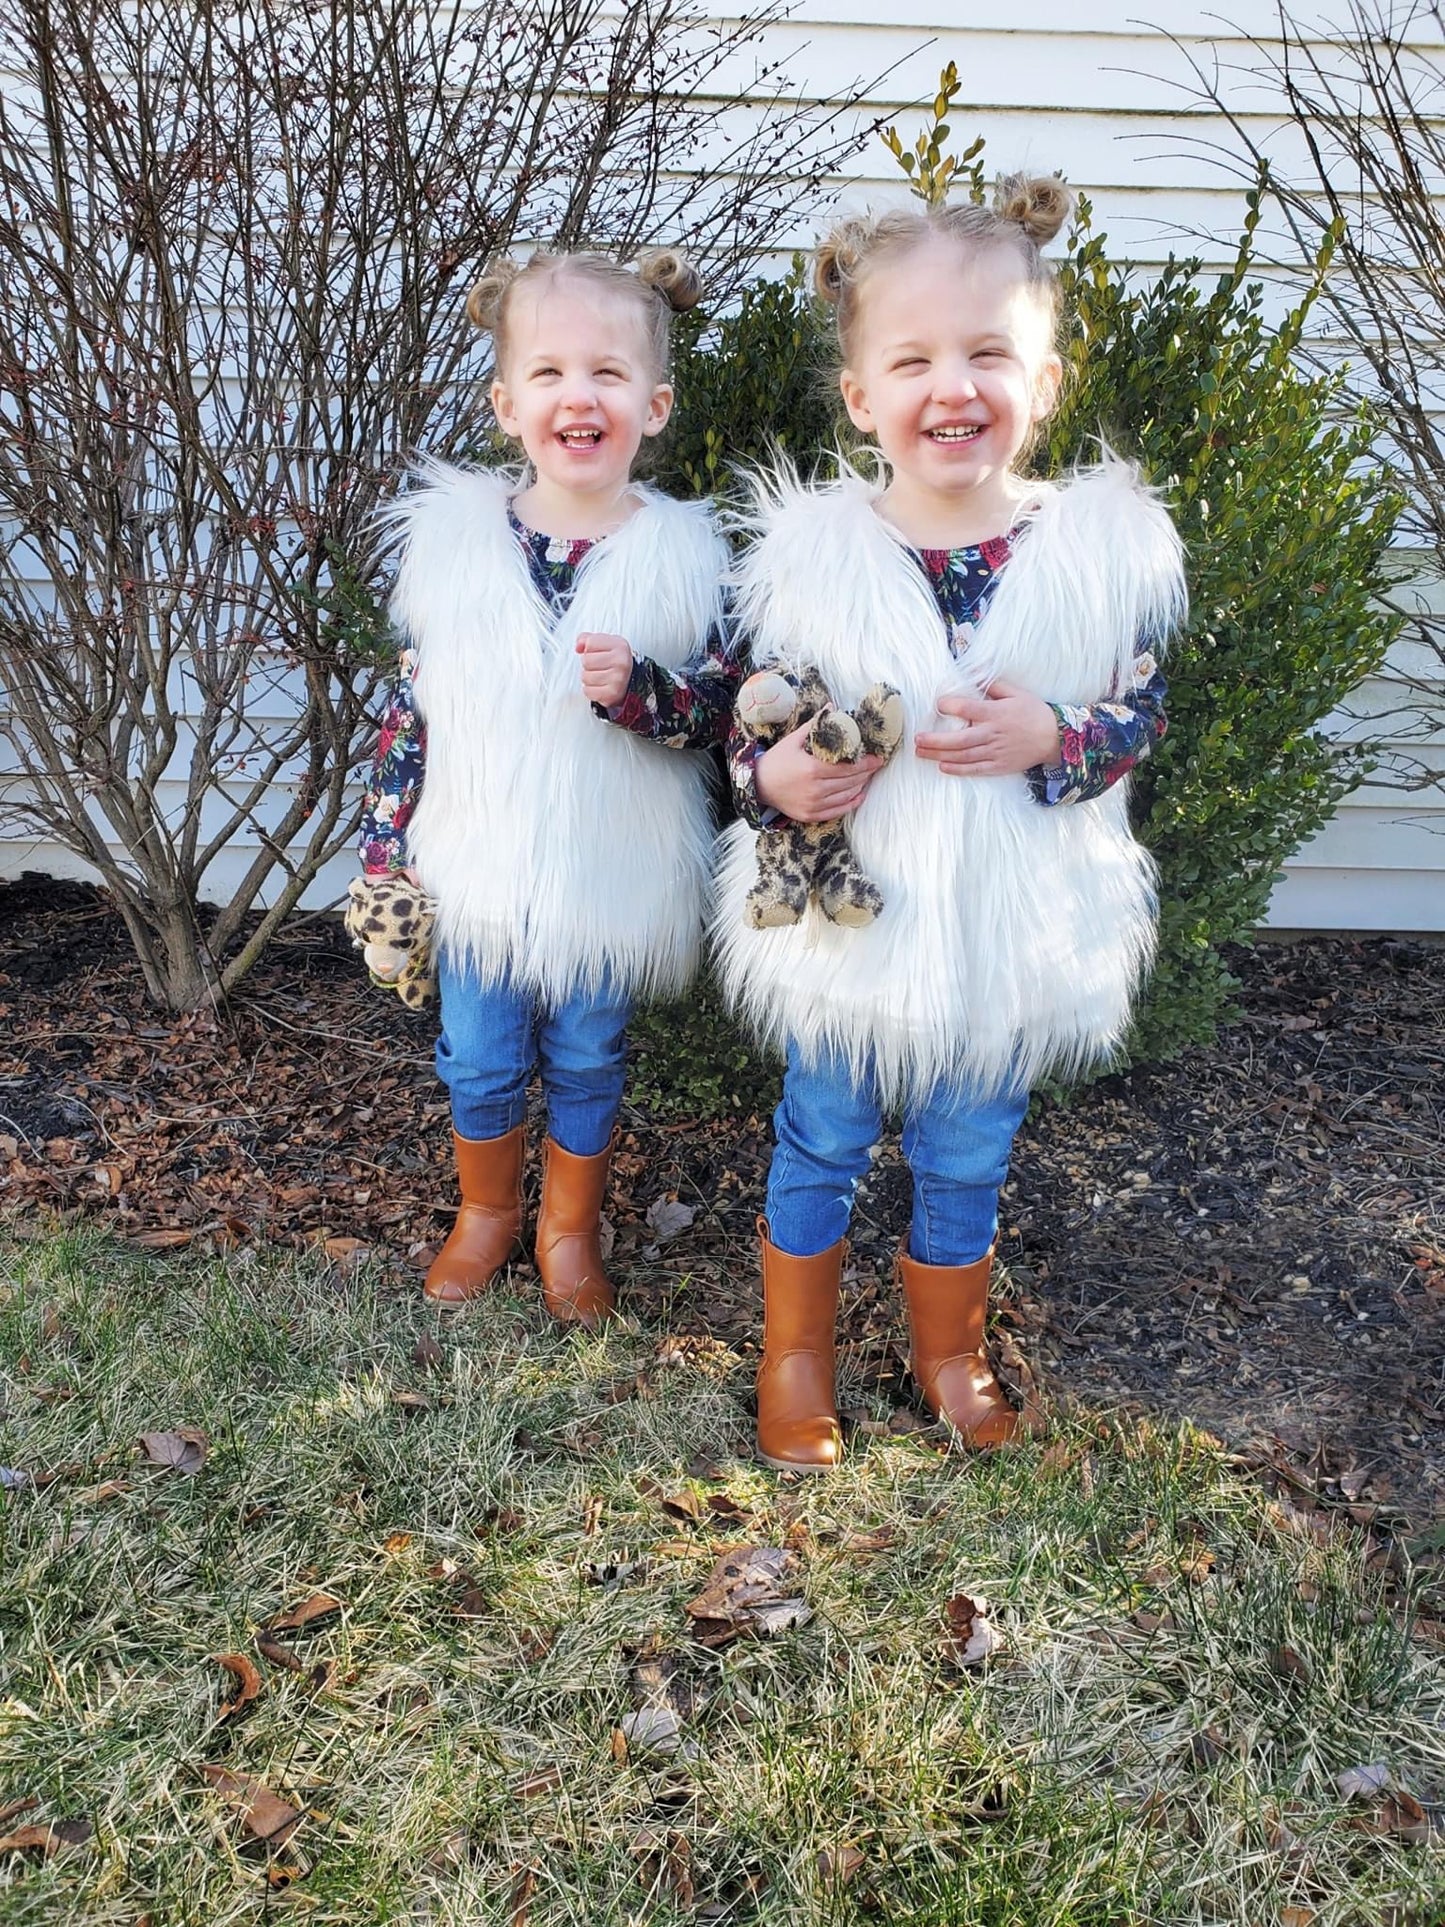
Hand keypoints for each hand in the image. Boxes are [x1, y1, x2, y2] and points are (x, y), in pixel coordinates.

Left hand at [577, 631, 633, 707]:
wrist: (630, 682)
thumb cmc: (615, 662)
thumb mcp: (606, 644)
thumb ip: (588, 639)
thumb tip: (578, 646)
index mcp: (620, 646)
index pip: (590, 643)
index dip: (589, 649)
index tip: (598, 653)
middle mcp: (621, 662)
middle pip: (586, 661)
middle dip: (588, 665)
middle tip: (599, 667)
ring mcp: (618, 679)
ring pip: (585, 677)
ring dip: (589, 678)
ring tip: (600, 677)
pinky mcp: (612, 694)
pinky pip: (588, 691)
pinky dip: (590, 690)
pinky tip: (600, 686)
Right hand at [755, 717, 883, 822]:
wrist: (758, 785)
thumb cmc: (777, 760)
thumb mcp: (794, 739)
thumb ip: (816, 724)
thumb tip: (832, 706)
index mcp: (812, 769)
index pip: (848, 767)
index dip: (866, 762)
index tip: (877, 757)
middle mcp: (815, 789)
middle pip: (851, 781)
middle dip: (867, 772)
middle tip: (876, 765)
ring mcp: (813, 804)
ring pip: (847, 796)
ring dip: (861, 786)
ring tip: (868, 776)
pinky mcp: (811, 815)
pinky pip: (838, 811)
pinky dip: (852, 802)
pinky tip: (859, 794)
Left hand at [913, 680, 1060, 776]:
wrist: (1054, 738)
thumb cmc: (1033, 712)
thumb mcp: (1016, 693)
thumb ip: (993, 684)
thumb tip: (974, 673)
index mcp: (995, 713)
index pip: (967, 709)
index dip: (950, 706)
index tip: (938, 704)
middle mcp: (993, 734)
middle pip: (959, 739)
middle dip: (935, 740)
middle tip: (916, 739)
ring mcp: (995, 752)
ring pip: (963, 756)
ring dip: (939, 755)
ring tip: (920, 753)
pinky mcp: (998, 766)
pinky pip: (975, 769)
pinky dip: (958, 769)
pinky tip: (942, 767)